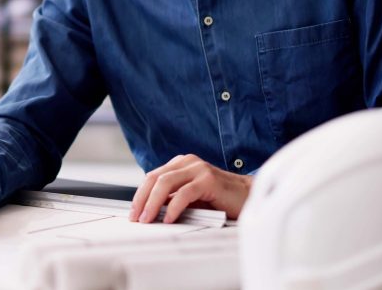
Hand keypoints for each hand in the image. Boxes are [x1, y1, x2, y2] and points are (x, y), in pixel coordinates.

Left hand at [130, 154, 251, 222]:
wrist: (248, 197)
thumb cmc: (220, 199)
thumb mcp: (191, 198)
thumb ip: (173, 199)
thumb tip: (149, 212)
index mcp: (181, 164)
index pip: (152, 177)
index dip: (140, 194)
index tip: (133, 212)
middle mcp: (188, 162)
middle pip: (155, 178)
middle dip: (142, 199)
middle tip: (136, 217)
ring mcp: (198, 169)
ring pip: (165, 183)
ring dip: (153, 203)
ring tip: (148, 219)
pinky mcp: (208, 180)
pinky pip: (184, 193)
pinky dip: (173, 207)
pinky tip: (169, 218)